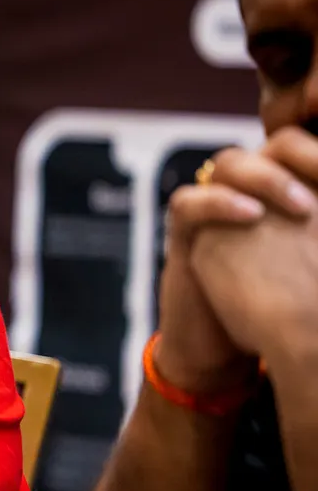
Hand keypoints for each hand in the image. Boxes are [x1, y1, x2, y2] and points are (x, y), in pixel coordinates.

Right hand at [157, 130, 317, 391]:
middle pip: (273, 145)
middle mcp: (250, 194)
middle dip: (303, 156)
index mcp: (286, 193)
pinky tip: (250, 215)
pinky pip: (189, 203)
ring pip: (230, 164)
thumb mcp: (311, 266)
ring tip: (300, 206)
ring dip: (265, 177)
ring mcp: (214, 210)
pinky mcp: (184, 235)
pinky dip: (218, 202)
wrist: (220, 345)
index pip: (302, 149)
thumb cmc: (275, 313)